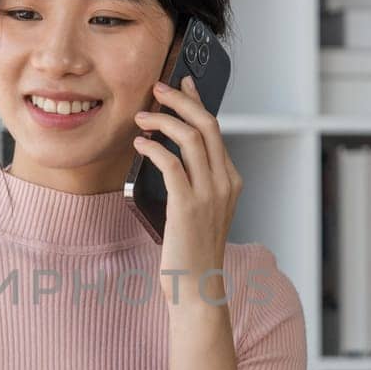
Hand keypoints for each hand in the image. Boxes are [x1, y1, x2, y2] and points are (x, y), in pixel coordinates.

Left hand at [132, 75, 241, 308]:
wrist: (196, 287)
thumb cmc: (191, 250)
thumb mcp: (201, 209)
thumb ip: (194, 181)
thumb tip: (169, 151)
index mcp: (231, 180)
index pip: (215, 129)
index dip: (197, 101)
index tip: (182, 82)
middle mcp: (225, 182)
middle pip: (207, 124)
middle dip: (181, 100)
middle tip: (157, 88)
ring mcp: (209, 194)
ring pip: (190, 138)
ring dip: (163, 120)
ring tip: (141, 116)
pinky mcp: (188, 206)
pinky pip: (171, 164)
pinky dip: (154, 148)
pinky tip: (140, 144)